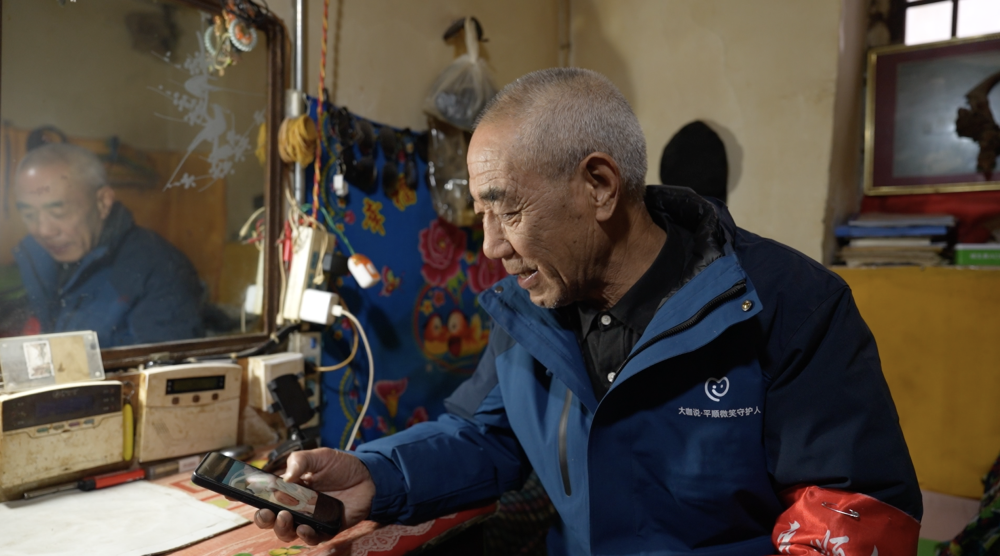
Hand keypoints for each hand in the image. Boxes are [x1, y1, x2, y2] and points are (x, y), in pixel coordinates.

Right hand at [253, 448, 375, 545]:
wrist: (370, 477)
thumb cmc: (342, 466)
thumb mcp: (319, 456)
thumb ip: (300, 461)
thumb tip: (285, 477)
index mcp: (290, 488)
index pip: (266, 496)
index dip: (253, 498)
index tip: (242, 496)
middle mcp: (297, 506)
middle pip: (272, 519)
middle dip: (264, 519)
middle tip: (266, 512)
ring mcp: (310, 519)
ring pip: (288, 532)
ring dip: (282, 528)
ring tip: (285, 517)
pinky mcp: (326, 528)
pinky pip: (312, 538)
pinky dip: (305, 536)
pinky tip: (304, 528)